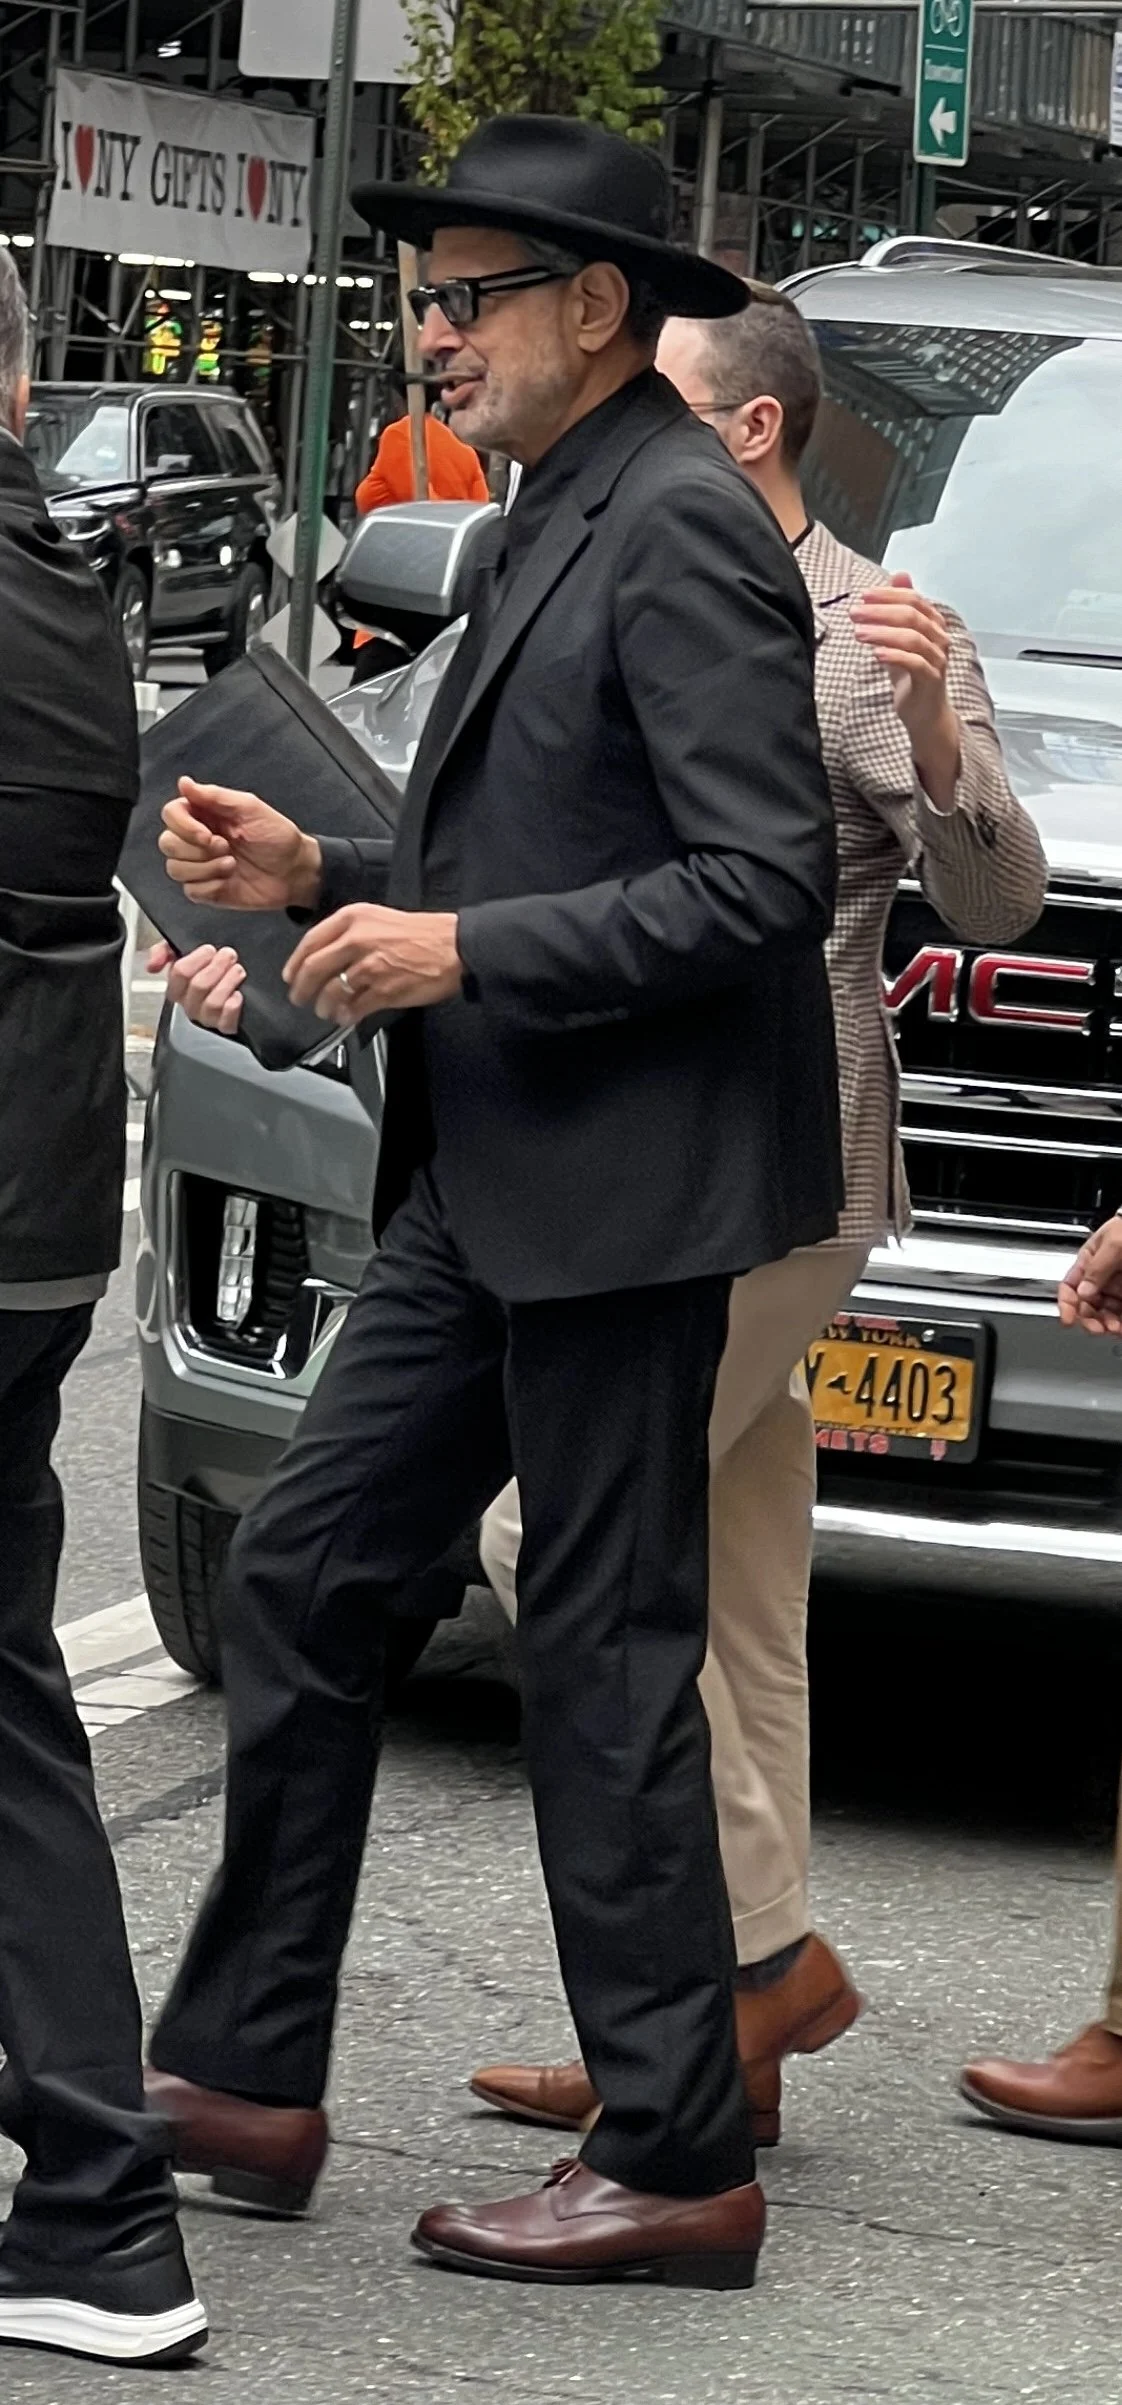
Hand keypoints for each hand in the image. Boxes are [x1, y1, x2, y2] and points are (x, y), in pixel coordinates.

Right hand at [148, 937, 245, 1033]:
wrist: (234, 978)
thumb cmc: (208, 965)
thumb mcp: (182, 951)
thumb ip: (162, 951)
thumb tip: (152, 966)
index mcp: (177, 986)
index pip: (180, 973)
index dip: (197, 959)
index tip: (209, 950)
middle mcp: (189, 1004)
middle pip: (199, 986)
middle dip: (217, 967)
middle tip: (228, 955)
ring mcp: (206, 1017)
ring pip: (212, 1003)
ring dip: (228, 982)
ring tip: (237, 970)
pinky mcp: (224, 1026)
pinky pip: (226, 1021)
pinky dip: (233, 1006)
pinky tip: (238, 994)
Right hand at [158, 777, 322, 910]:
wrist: (295, 871)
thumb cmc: (277, 837)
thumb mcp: (250, 808)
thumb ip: (215, 796)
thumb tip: (184, 782)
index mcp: (204, 815)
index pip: (171, 814)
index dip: (183, 826)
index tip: (207, 834)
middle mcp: (197, 839)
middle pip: (167, 843)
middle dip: (196, 850)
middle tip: (226, 848)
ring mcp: (200, 866)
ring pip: (175, 868)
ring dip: (205, 869)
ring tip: (232, 865)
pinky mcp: (206, 889)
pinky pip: (190, 891)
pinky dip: (210, 886)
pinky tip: (230, 881)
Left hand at [283, 903, 462, 1023]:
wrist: (454, 946)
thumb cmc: (423, 934)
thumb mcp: (380, 919)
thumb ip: (350, 933)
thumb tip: (327, 956)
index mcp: (354, 918)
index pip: (311, 941)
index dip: (296, 962)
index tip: (291, 975)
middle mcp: (357, 939)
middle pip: (314, 968)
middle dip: (302, 988)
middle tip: (299, 998)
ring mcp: (370, 966)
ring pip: (332, 991)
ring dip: (324, 1006)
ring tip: (325, 1011)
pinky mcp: (383, 990)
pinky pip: (355, 1007)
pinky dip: (347, 1015)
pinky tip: (347, 1017)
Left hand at [851, 573, 960, 809]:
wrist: (924, 712)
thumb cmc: (912, 673)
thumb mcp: (901, 637)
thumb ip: (899, 608)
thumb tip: (899, 574)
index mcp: (933, 625)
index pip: (914, 600)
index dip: (889, 596)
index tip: (863, 597)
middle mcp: (939, 639)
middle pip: (912, 616)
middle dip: (881, 612)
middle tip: (855, 613)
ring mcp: (937, 660)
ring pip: (913, 638)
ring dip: (883, 633)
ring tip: (858, 633)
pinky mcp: (931, 680)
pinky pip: (915, 663)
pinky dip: (894, 656)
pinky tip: (875, 654)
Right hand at [1058, 1217, 1121, 1335]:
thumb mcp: (1114, 1243)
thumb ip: (1097, 1268)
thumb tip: (1083, 1291)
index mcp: (1090, 1261)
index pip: (1069, 1285)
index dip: (1065, 1303)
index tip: (1067, 1319)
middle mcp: (1101, 1278)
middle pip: (1086, 1304)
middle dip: (1088, 1318)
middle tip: (1096, 1328)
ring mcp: (1117, 1289)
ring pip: (1104, 1314)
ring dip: (1105, 1324)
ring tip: (1113, 1328)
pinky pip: (1120, 1315)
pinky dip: (1119, 1324)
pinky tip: (1120, 1328)